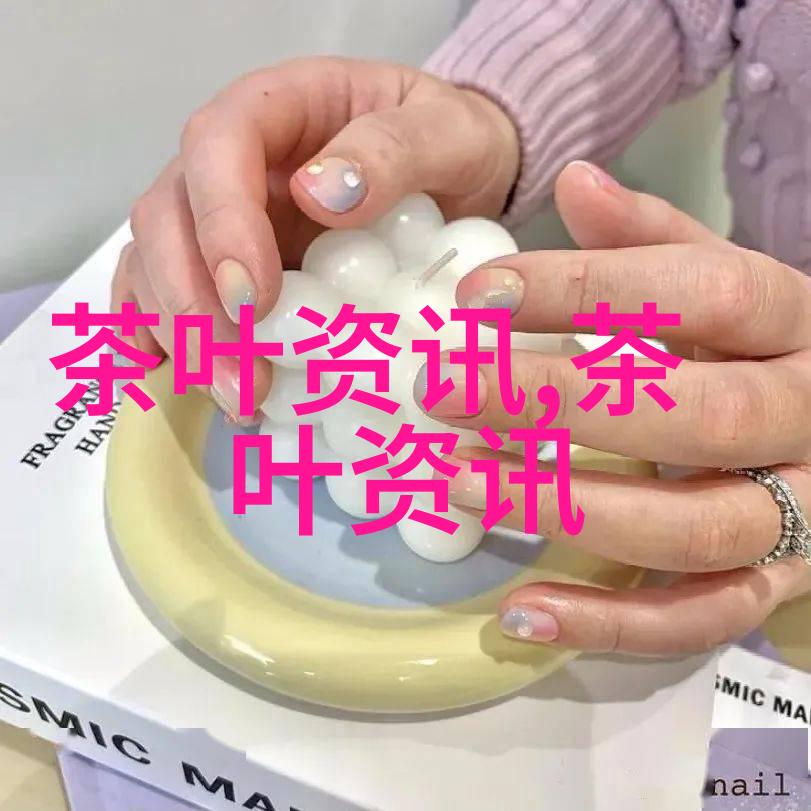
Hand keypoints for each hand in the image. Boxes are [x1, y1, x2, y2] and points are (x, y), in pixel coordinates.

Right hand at [111, 57, 518, 420]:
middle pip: (167, 218)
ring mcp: (220, 219)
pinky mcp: (225, 269)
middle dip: (193, 305)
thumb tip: (317, 193)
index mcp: (277, 111)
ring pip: (155, 265)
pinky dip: (164, 341)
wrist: (457, 182)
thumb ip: (395, 149)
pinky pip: (167, 297)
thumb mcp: (450, 134)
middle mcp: (231, 164)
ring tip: (239, 400)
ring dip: (185, 338)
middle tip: (242, 380)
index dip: (221, 224)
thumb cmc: (453, 148)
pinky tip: (184, 384)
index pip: (217, 147)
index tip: (254, 299)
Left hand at [433, 160, 810, 654]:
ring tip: (457, 480)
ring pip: (693, 526)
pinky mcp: (773, 586)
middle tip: (440, 388)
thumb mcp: (722, 279)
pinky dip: (609, 625)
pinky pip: (698, 618)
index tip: (476, 296)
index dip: (588, 290)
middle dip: (557, 402)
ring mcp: (801, 514)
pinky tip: (520, 611)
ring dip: (567, 506)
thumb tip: (578, 180)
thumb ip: (654, 240)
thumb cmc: (760, 347)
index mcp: (794, 322)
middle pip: (693, 413)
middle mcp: (808, 418)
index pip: (701, 292)